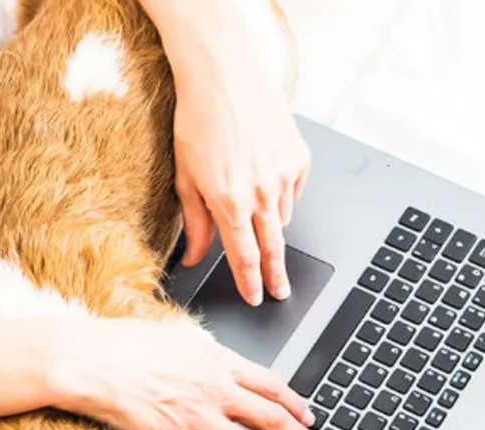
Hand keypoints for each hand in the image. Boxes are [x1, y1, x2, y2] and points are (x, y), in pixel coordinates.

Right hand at [52, 317, 326, 429]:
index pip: (271, 385)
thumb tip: (220, 360)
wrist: (88, 360)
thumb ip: (206, 354)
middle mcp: (215, 389)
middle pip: (272, 418)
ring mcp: (196, 417)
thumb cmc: (122, 344)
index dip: (297, 404)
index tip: (310, 418)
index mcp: (218, 362)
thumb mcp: (177, 337)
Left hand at [163, 3, 308, 306]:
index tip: (255, 298)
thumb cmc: (199, 119)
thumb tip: (195, 255)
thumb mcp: (185, 175)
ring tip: (252, 197)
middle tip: (279, 292)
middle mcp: (261, 195)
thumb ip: (194, 221)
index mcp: (230, 203)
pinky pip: (294, 191)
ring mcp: (285, 177)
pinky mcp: (299, 159)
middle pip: (274, 250)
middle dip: (276, 276)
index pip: (245, 258)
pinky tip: (264, 172)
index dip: (250, 283)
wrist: (226, 75)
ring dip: (269, 220)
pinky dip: (281, 192)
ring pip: (282, 217)